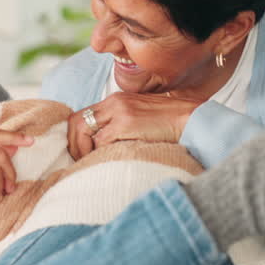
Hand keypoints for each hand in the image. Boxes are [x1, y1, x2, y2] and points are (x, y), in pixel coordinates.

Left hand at [67, 92, 200, 158]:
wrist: (191, 120)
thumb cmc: (169, 125)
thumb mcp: (140, 118)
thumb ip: (120, 125)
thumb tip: (101, 146)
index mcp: (116, 100)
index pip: (82, 115)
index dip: (75, 136)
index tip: (80, 153)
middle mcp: (114, 102)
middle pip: (75, 121)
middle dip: (73, 145)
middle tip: (80, 162)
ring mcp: (120, 111)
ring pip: (83, 131)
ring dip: (83, 151)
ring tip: (91, 163)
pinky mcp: (126, 123)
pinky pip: (100, 141)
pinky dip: (99, 153)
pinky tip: (107, 161)